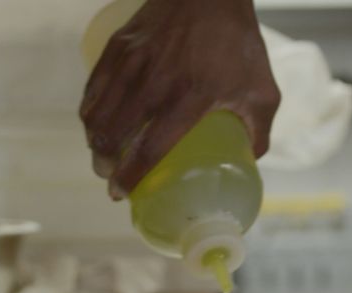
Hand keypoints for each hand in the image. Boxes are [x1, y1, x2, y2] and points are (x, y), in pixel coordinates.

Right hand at [80, 0, 279, 198]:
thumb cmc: (237, 41)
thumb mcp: (262, 91)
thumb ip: (259, 131)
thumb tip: (249, 161)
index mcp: (188, 99)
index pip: (148, 150)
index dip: (129, 178)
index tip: (120, 193)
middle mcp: (154, 83)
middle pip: (111, 137)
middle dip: (103, 165)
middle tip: (109, 177)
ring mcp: (131, 63)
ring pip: (96, 114)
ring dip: (93, 141)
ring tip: (100, 154)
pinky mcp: (118, 47)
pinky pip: (93, 88)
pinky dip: (89, 110)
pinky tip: (94, 122)